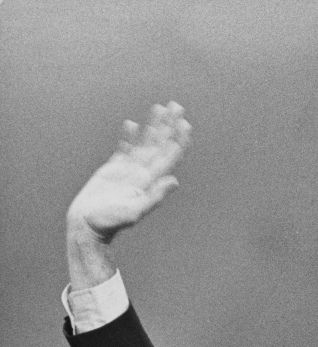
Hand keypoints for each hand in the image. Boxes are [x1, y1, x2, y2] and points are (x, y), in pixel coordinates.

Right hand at [67, 102, 191, 241]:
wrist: (88, 225)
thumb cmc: (109, 222)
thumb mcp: (135, 211)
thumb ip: (155, 197)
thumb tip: (174, 181)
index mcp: (150, 181)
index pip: (169, 155)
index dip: (178, 139)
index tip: (185, 123)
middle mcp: (143, 173)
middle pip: (161, 144)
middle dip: (170, 125)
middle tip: (177, 106)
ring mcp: (129, 171)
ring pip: (145, 143)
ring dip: (154, 126)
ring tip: (160, 107)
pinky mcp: (113, 170)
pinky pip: (125, 149)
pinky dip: (130, 136)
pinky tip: (133, 124)